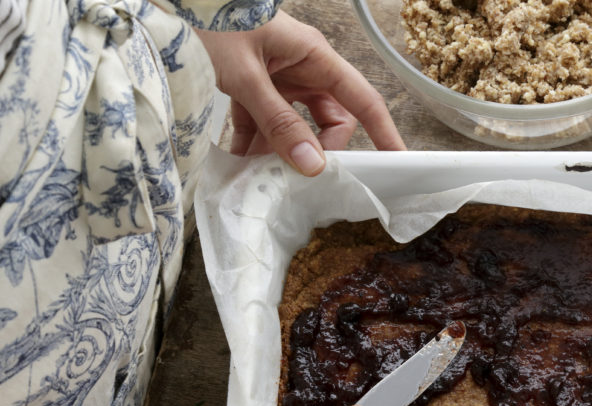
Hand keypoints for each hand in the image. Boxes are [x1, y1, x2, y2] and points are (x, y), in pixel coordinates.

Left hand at [196, 10, 404, 174]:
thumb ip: (279, 122)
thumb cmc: (208, 20)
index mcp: (312, 55)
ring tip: (263, 176)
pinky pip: (264, 123)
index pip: (362, 99)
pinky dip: (254, 144)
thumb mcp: (245, 75)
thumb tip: (313, 165)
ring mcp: (276, 78)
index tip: (396, 160)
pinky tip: (240, 165)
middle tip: (301, 176)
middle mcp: (301, 67)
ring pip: (296, 126)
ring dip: (282, 152)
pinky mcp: (251, 87)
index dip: (383, 130)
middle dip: (318, 150)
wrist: (168, 3)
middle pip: (330, 119)